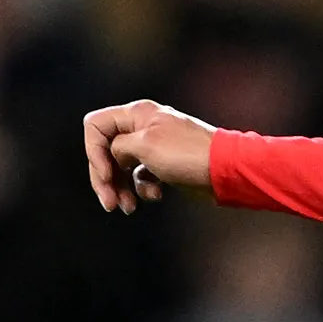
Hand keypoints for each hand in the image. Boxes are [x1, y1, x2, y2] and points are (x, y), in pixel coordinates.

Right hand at [83, 98, 216, 212]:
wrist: (228, 171)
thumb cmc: (189, 154)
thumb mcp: (145, 146)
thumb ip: (118, 147)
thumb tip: (114, 155)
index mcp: (137, 114)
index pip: (95, 126)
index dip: (94, 152)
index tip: (106, 175)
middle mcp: (143, 127)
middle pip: (106, 150)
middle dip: (105, 178)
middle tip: (109, 203)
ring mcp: (155, 147)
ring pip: (123, 167)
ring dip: (121, 188)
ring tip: (128, 208)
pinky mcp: (166, 165)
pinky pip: (143, 177)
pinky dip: (144, 188)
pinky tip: (156, 196)